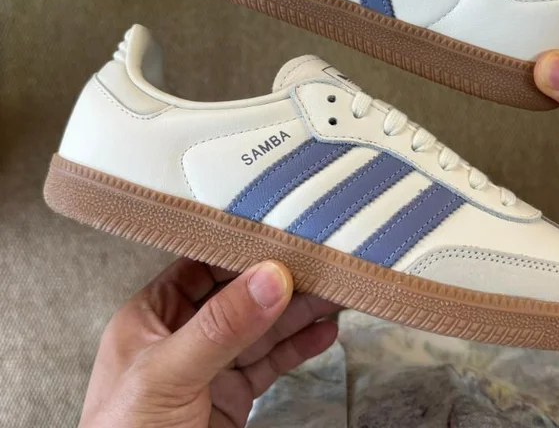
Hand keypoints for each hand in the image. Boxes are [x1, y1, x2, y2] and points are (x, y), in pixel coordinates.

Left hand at [79, 258, 338, 427]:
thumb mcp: (169, 374)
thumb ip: (221, 326)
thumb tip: (270, 277)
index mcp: (152, 315)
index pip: (201, 265)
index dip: (240, 249)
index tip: (281, 234)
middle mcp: (182, 335)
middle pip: (240, 296)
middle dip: (281, 281)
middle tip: (322, 266)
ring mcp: (209, 367)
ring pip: (261, 328)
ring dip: (298, 312)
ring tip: (334, 295)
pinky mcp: (231, 396)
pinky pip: (270, 363)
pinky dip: (298, 348)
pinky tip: (322, 333)